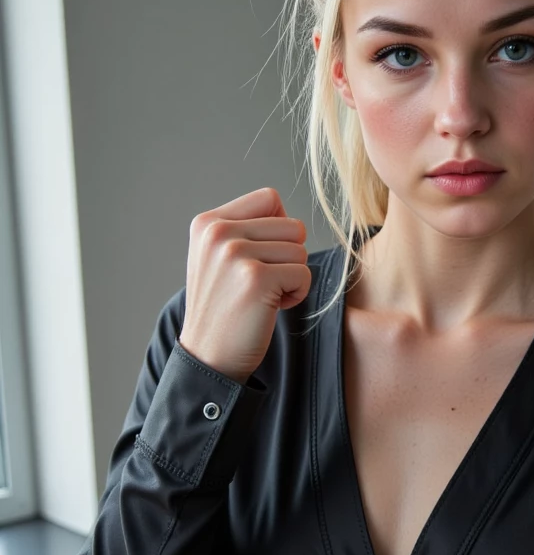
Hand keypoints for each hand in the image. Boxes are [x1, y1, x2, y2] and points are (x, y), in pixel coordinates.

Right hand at [177, 186, 310, 384]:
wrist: (209, 356)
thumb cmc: (223, 308)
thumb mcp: (218, 258)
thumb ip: (244, 229)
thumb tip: (287, 216)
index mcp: (208, 222)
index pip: (269, 198)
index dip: (279, 230)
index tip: (260, 258)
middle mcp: (217, 232)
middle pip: (292, 226)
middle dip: (288, 258)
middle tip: (262, 284)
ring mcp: (235, 253)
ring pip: (300, 251)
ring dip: (292, 278)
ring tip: (263, 296)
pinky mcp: (256, 278)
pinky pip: (304, 274)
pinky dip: (296, 294)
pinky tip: (270, 307)